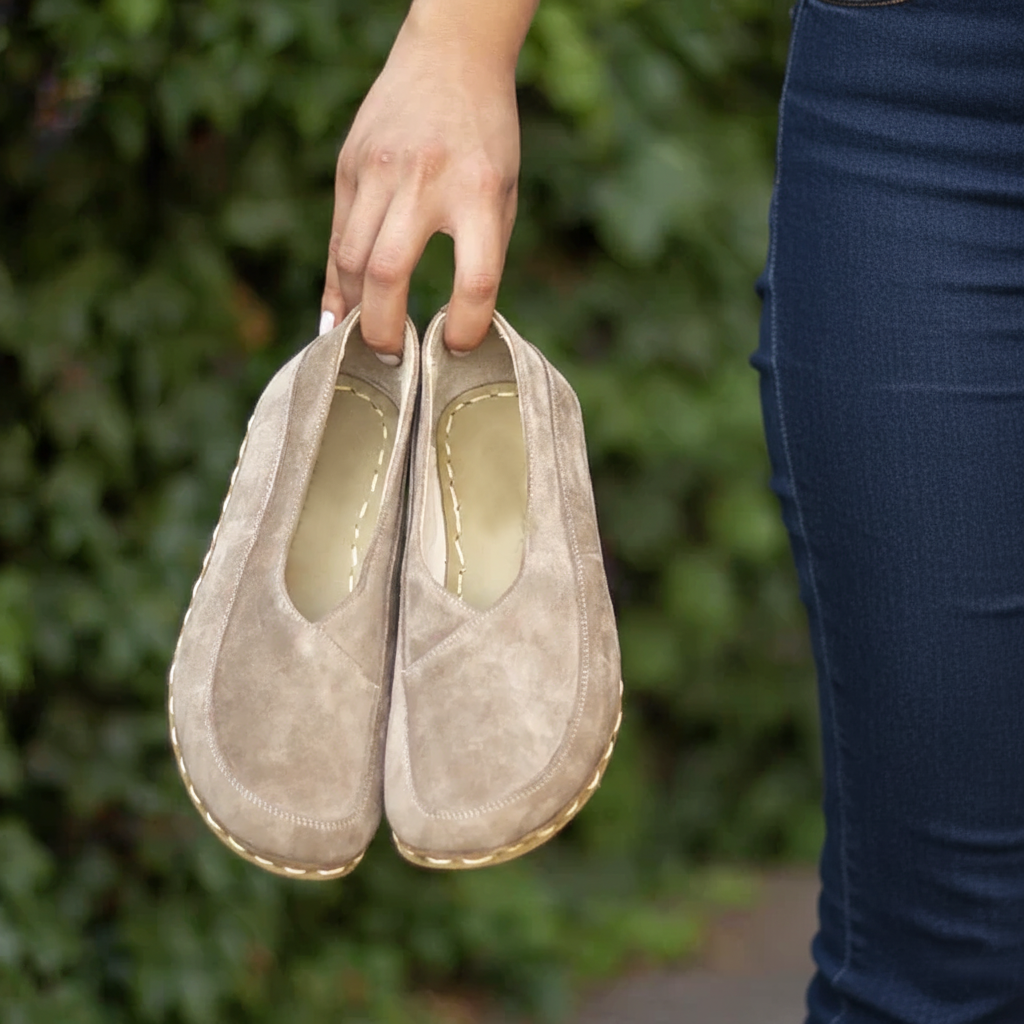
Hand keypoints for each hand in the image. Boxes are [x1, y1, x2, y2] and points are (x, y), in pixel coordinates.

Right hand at [320, 16, 520, 357]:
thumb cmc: (485, 138)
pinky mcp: (349, 165)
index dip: (467, 326)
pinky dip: (336, 280)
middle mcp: (424, 179)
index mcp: (479, 190)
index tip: (458, 346)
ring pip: (349, 259)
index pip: (475, 279)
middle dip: (384, 330)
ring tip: (365, 339)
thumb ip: (480, 256)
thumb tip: (450, 327)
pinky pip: (337, 235)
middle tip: (394, 361)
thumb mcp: (501, 194)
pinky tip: (338, 312)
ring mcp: (379, 169)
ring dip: (354, 309)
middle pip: (388, 274)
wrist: (450, 55)